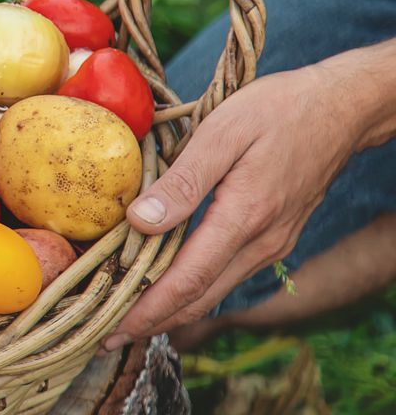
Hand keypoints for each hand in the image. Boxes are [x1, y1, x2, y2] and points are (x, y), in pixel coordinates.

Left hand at [103, 63, 360, 349]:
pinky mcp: (272, 236)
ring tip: (128, 319)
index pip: (187, 280)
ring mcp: (270, 242)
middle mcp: (261, 241)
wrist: (339, 108)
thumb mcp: (222, 133)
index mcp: (244, 217)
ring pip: (214, 290)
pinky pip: (226, 274)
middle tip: (107, 338)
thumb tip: (139, 223)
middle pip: (199, 298)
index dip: (147, 309)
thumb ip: (182, 181)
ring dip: (171, 310)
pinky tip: (166, 287)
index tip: (111, 329)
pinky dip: (193, 288)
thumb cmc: (277, 110)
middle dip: (152, 322)